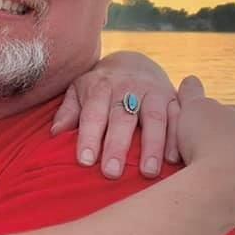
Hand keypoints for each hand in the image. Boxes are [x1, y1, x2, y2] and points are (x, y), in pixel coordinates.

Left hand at [51, 51, 177, 178]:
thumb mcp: (79, 90)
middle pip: (122, 117)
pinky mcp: (174, 98)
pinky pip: (179, 117)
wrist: (134, 62)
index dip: (88, 136)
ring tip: (147, 172)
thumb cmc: (100, 86)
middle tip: (111, 173)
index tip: (85, 161)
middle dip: (116, 145)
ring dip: (152, 145)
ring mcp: (153, 92)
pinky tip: (174, 160)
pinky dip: (177, 138)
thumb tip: (55, 133)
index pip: (93, 113)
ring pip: (154, 118)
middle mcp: (127, 87)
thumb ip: (69, 111)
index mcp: (100, 87)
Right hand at [175, 75, 234, 222]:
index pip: (216, 110)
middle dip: (207, 141)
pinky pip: (230, 181)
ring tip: (191, 171)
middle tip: (184, 151)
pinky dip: (218, 182)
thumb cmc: (204, 140)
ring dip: (213, 163)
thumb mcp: (191, 106)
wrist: (221, 184)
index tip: (183, 128)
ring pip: (228, 160)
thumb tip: (191, 79)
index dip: (196, 118)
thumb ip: (192, 92)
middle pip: (224, 136)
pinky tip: (202, 185)